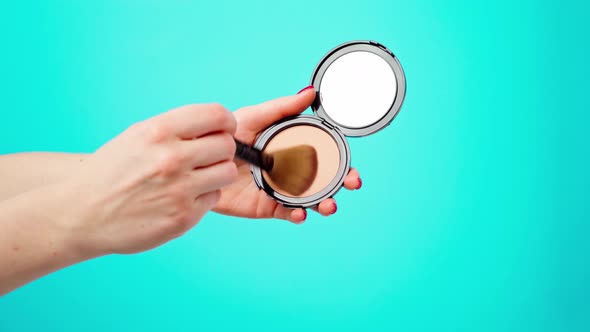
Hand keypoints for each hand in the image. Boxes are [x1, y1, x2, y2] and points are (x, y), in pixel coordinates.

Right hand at [59, 104, 237, 254]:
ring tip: (197, 177)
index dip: (226, 122)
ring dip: (217, 174)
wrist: (82, 212)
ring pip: (228, 172)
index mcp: (159, 132)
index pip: (216, 115)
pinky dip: (203, 197)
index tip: (223, 129)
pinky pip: (214, 198)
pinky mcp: (183, 217)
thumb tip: (219, 124)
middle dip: (222, 150)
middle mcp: (171, 159)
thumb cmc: (112, 171)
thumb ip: (178, 129)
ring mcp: (179, 190)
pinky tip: (182, 197)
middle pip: (227, 145)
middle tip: (207, 157)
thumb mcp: (138, 135)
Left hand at [213, 87, 361, 223]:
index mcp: (294, 149)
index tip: (353, 170)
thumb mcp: (254, 117)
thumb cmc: (227, 136)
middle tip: (351, 185)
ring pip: (311, 200)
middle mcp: (292, 171)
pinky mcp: (267, 206)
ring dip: (324, 204)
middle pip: (325, 181)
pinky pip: (286, 212)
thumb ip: (282, 108)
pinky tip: (299, 213)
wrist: (200, 161)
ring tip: (329, 205)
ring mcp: (281, 189)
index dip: (342, 164)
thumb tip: (310, 92)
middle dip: (342, 185)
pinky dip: (296, 215)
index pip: (325, 157)